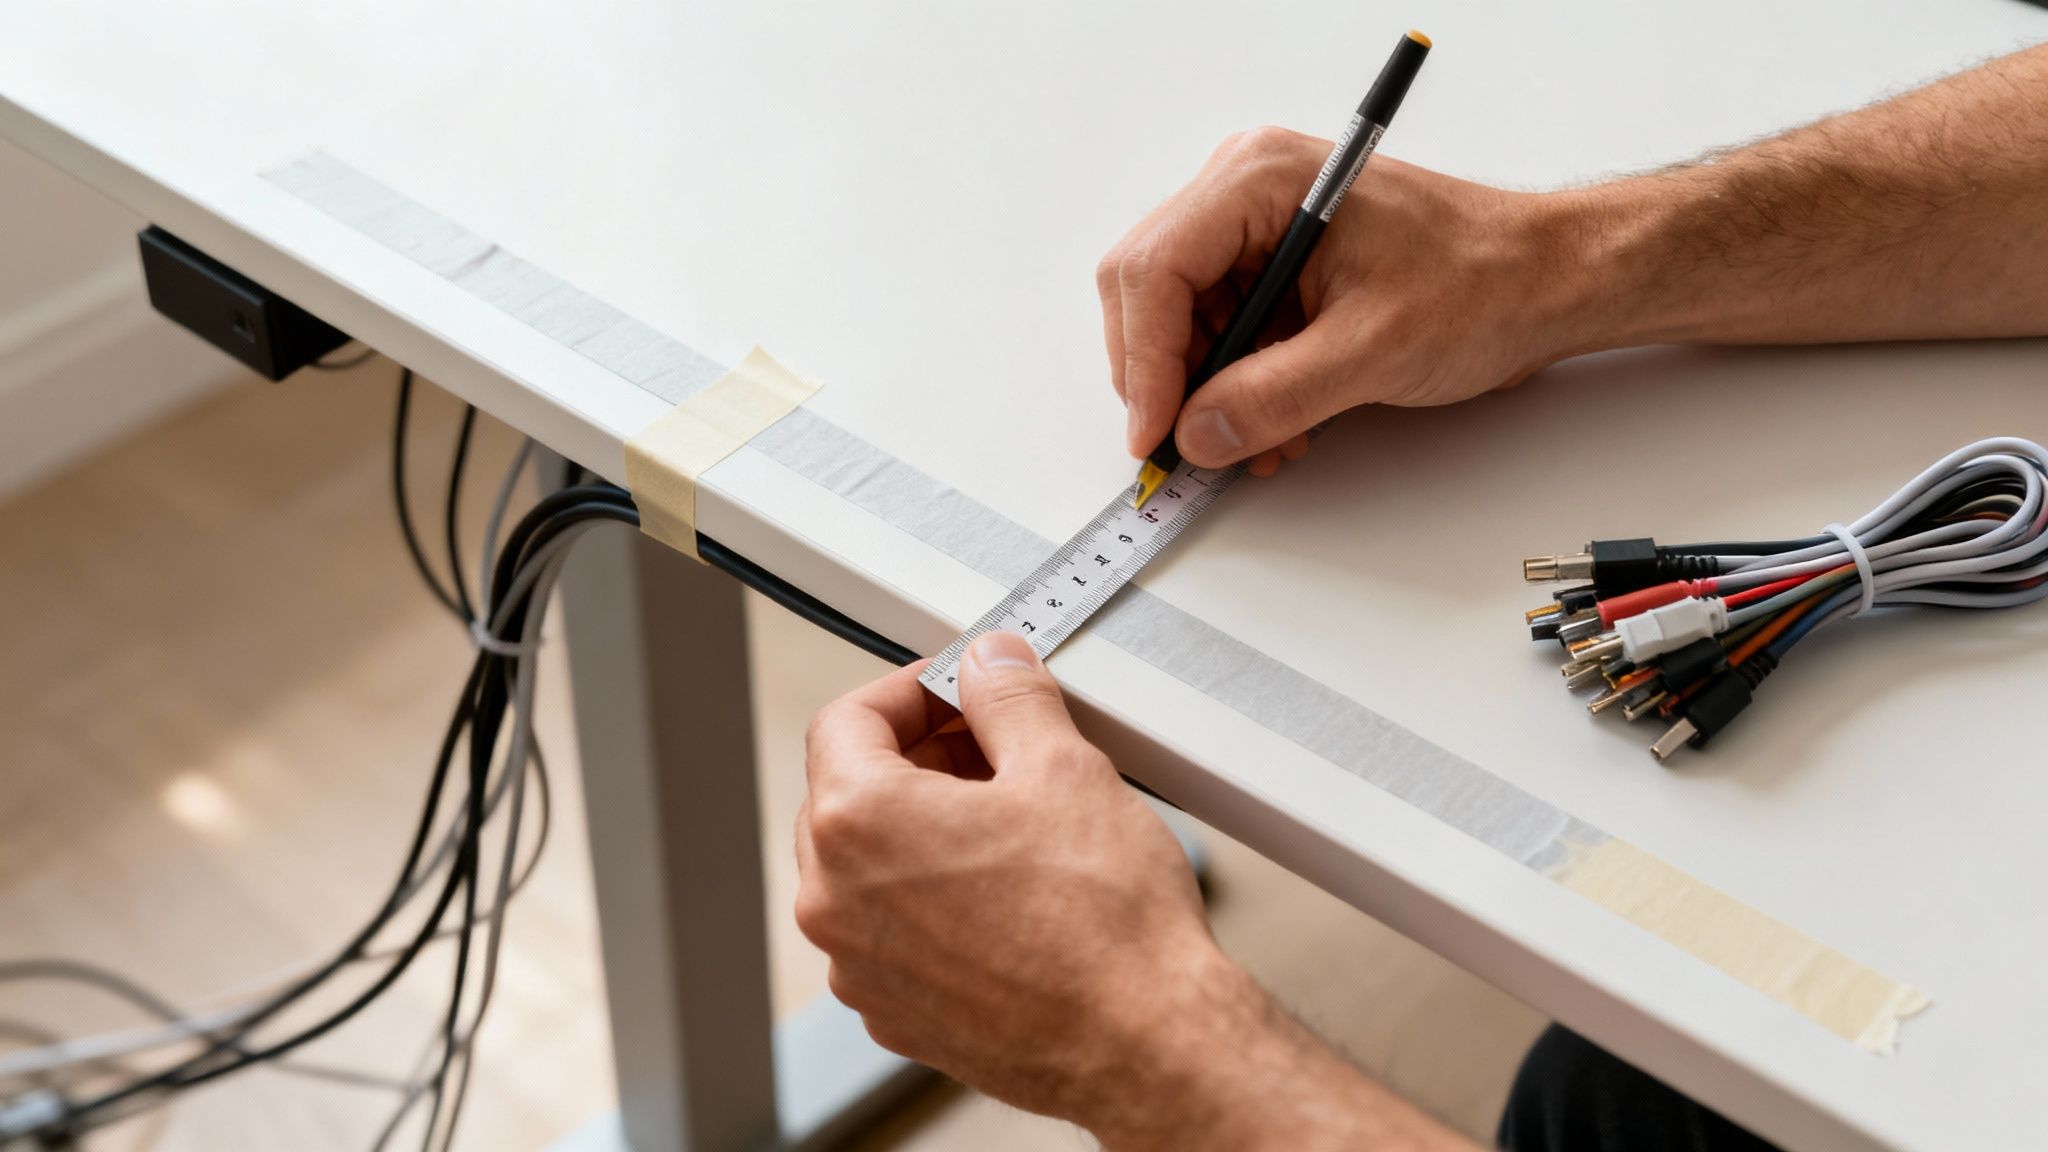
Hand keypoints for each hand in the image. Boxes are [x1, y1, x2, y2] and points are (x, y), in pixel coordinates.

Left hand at [794, 633, 1219, 1132]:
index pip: (846, 719)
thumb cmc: (1106, 924)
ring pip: (869, 865)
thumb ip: (1008, 695)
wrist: (1146, 1042)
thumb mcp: (1063, 766)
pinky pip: (892, 931)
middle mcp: (835, 900)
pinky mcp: (895, 1013)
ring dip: (924, 828)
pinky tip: (1006, 890)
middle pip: (848, 792)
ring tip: (1010, 820)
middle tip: (990, 745)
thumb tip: (990, 665)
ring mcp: (859, 966)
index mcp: (857, 823)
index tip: (955, 689)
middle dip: (917, 757)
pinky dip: (932, 898)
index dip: (910, 689)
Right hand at [1098, 127, 1581, 472]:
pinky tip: (1274, 426)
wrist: (1545, 281)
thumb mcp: (1373, 351)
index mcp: (1261, 179)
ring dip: (1205, 394)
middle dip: (1166, 380)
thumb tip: (1198, 435)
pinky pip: (1221, 331)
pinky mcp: (1274, 266)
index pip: (1154, 269)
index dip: (1144, 362)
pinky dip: (1235, 387)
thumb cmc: (1483, 282)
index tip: (1156, 435)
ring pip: (1179, 320)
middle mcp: (1247, 191)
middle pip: (1148, 292)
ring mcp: (1257, 227)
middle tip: (1188, 448)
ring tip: (1254, 445)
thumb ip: (1274, 396)